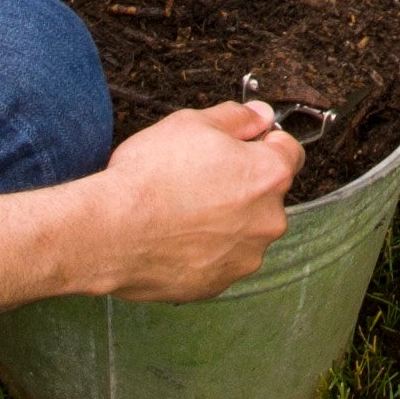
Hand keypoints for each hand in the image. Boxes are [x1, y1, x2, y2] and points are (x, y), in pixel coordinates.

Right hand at [90, 103, 303, 300]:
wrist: (110, 231)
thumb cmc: (149, 178)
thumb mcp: (192, 124)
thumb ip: (236, 118)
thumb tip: (259, 114)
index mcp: (269, 175)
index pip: (290, 151)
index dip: (264, 143)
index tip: (242, 145)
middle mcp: (269, 219)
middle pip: (267, 194)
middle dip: (242, 185)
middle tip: (199, 178)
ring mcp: (245, 256)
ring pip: (244, 230)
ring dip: (225, 221)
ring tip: (182, 211)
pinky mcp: (219, 284)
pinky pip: (220, 260)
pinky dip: (204, 250)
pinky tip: (175, 237)